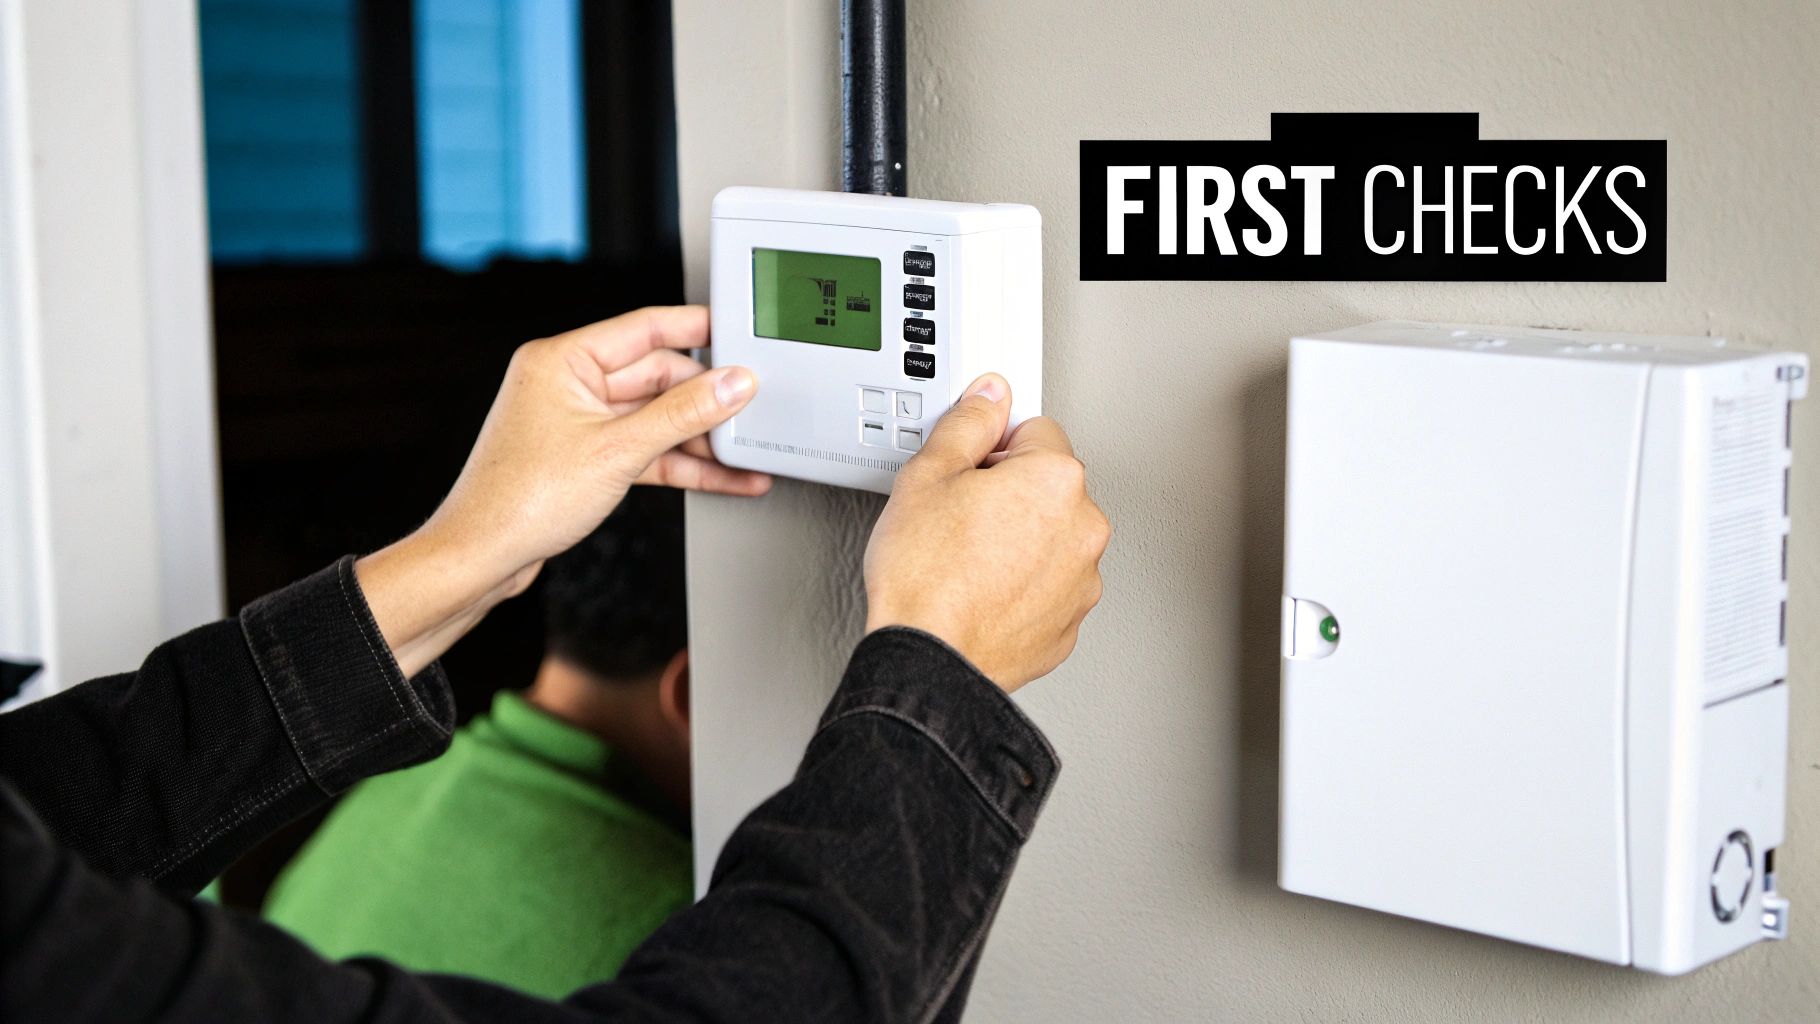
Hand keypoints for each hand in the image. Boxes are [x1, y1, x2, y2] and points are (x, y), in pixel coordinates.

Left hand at [358, 305, 770, 675]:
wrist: (484, 558)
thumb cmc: (520, 500)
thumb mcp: (618, 450)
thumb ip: (683, 414)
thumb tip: (731, 384)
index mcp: (562, 359)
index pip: (646, 327)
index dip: (698, 328)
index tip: (738, 333)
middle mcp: (568, 383)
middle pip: (657, 378)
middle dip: (705, 401)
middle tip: (750, 412)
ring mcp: (577, 421)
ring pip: (656, 419)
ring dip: (699, 439)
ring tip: (744, 454)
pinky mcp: (586, 457)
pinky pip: (646, 450)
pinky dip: (681, 463)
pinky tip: (721, 476)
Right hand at [863, 374, 1109, 690]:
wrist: (927, 660)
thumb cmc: (925, 577)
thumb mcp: (928, 475)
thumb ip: (967, 423)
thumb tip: (989, 397)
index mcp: (1057, 479)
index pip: (1035, 430)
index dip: (992, 447)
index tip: (967, 471)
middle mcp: (1084, 528)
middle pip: (1048, 485)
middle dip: (1010, 493)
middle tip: (959, 516)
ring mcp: (1082, 581)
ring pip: (1051, 538)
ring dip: (1019, 540)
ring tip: (967, 560)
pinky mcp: (1069, 624)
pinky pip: (1048, 586)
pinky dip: (1022, 585)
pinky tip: (981, 591)